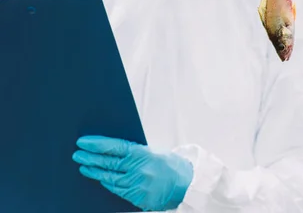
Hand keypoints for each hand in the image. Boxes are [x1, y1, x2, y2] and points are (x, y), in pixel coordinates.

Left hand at [72, 135, 192, 210]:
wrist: (186, 185)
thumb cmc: (171, 165)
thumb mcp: (155, 152)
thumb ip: (135, 152)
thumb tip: (112, 149)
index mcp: (144, 154)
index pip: (114, 147)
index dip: (97, 145)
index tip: (83, 142)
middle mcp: (138, 170)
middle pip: (108, 164)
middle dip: (91, 159)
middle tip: (78, 154)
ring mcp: (136, 185)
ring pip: (109, 178)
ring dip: (95, 172)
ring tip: (84, 167)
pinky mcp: (137, 197)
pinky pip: (117, 190)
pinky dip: (107, 183)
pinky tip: (101, 179)